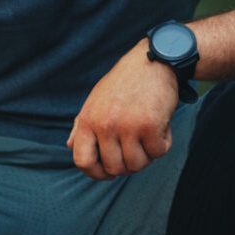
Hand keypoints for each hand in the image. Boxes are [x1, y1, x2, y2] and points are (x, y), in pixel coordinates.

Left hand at [68, 42, 180, 179]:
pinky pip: (158, 153)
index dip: (96, 173)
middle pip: (114, 168)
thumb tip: (71, 147)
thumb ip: (82, 125)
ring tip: (148, 137)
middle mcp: (105, 124)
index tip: (108, 171)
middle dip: (127, 165)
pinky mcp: (150, 125)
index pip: (82, 161)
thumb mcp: (96, 100)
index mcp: (88, 120)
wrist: (153, 60)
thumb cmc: (124, 83)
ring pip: (137, 165)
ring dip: (147, 156)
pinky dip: (163, 144)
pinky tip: (161, 127)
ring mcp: (128, 125)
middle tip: (137, 149)